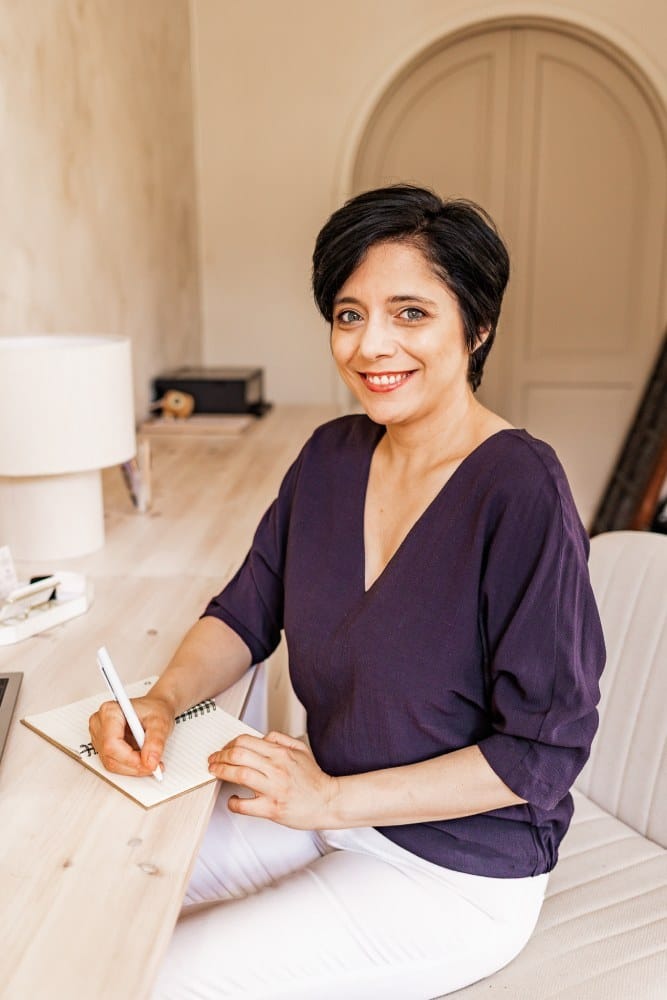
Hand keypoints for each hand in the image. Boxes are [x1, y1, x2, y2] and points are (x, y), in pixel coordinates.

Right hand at [88, 695, 173, 776]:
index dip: (129, 758)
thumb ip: (156, 742)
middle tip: (154, 765)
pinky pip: (112, 763)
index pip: (111, 743)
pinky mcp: (102, 745)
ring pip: (110, 763)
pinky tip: (142, 759)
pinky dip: (129, 766)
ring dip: (132, 768)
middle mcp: (99, 722)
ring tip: (150, 760)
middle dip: (133, 765)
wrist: (155, 707)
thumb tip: (150, 762)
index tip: (148, 763)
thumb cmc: (154, 709)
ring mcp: (98, 735)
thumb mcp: (161, 722)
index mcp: (110, 711)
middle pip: (109, 756)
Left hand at [208, 731, 338, 829]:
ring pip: (239, 775)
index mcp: (281, 753)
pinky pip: (244, 805)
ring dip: (221, 772)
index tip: (223, 750)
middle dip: (220, 756)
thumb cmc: (314, 779)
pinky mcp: (272, 808)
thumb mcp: (301, 749)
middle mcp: (276, 768)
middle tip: (213, 760)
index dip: (228, 744)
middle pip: (238, 755)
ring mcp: (273, 789)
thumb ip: (281, 739)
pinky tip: (232, 799)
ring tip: (215, 772)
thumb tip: (263, 737)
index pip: (246, 741)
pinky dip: (233, 802)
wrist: (328, 802)